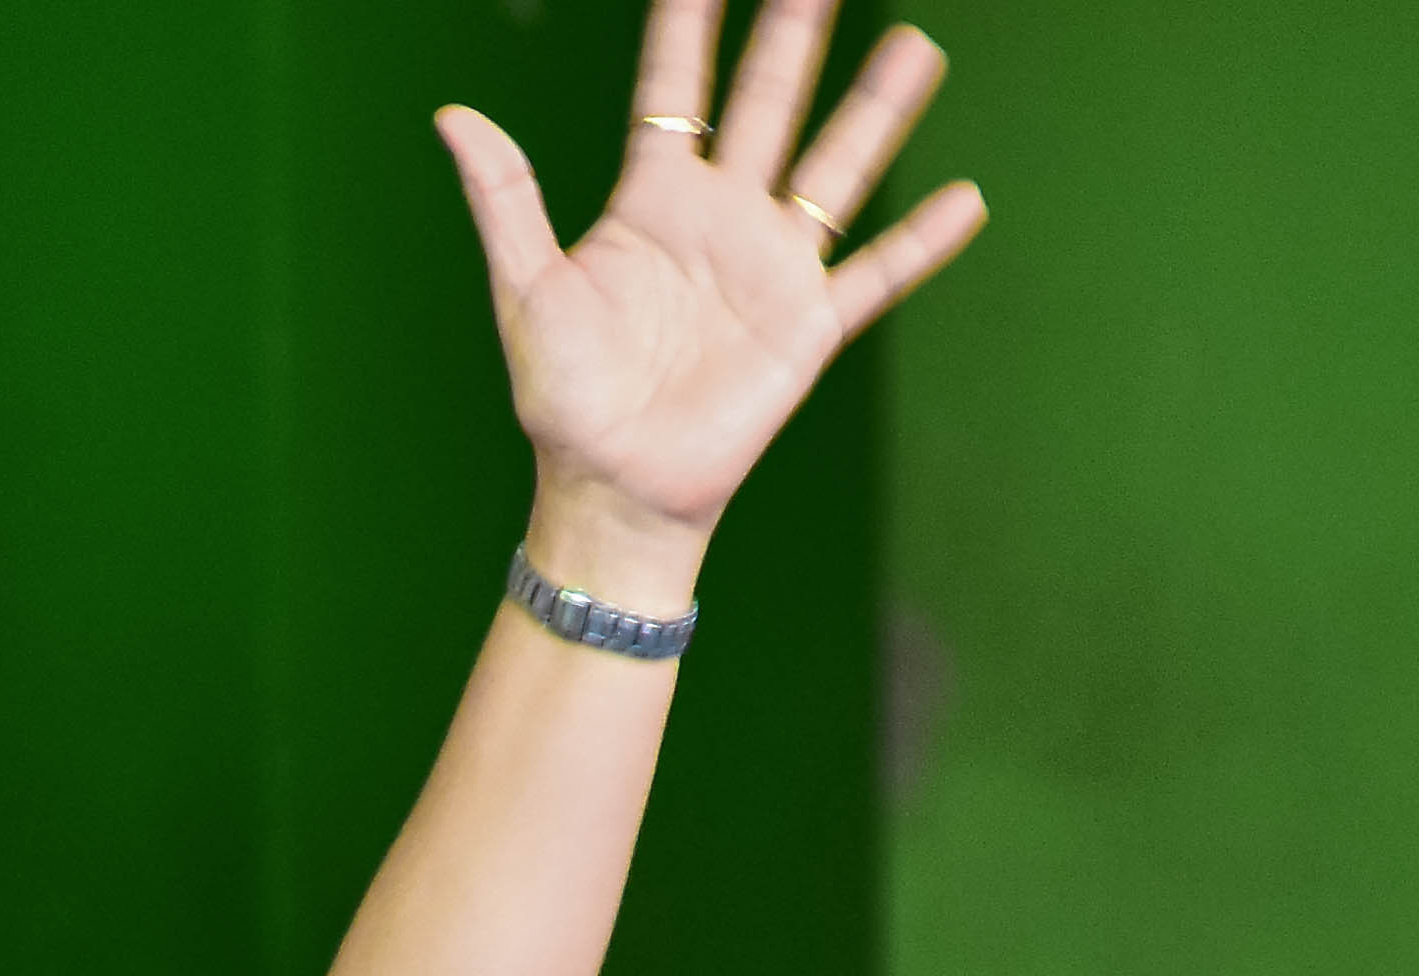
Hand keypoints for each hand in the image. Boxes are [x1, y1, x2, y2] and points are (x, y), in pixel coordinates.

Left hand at [441, 0, 987, 574]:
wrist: (611, 487)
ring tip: (915, 47)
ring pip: (836, 167)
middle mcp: (722, 218)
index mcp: (652, 201)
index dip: (689, 26)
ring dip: (877, 110)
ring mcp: (771, 267)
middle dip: (793, 37)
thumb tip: (453, 113)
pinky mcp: (808, 326)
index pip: (674, 90)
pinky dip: (921, 242)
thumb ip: (503, 197)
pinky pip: (876, 275)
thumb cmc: (563, 397)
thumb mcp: (527, 288)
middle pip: (767, 104)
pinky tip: (966, 198)